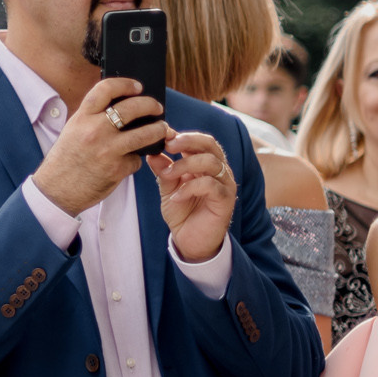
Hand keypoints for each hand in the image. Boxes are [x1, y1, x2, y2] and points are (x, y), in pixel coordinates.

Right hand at [32, 79, 169, 216]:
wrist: (56, 190)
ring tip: (162, 129)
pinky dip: (134, 161)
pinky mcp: (117, 169)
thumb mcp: (73, 131)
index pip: (106, 89)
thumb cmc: (65, 160)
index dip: (125, 84)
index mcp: (82, 118)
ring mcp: (107, 150)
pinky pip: (136, 160)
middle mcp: (95, 130)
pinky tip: (127, 162)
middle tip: (157, 107)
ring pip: (145, 134)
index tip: (138, 86)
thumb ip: (93, 118)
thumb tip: (122, 109)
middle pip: (132, 108)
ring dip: (159, 130)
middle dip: (150, 105)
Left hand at [150, 128, 234, 262]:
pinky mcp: (225, 200)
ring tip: (167, 175)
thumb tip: (152, 153)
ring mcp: (225, 184)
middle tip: (167, 144)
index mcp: (205, 163)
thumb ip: (163, 171)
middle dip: (187, 141)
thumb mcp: (167, 189)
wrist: (190, 241)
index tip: (161, 135)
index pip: (200, 141)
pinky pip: (210, 185)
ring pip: (211, 162)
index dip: (181, 135)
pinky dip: (190, 188)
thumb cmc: (182, 212)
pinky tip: (175, 197)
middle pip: (209, 144)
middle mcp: (219, 170)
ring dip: (184, 165)